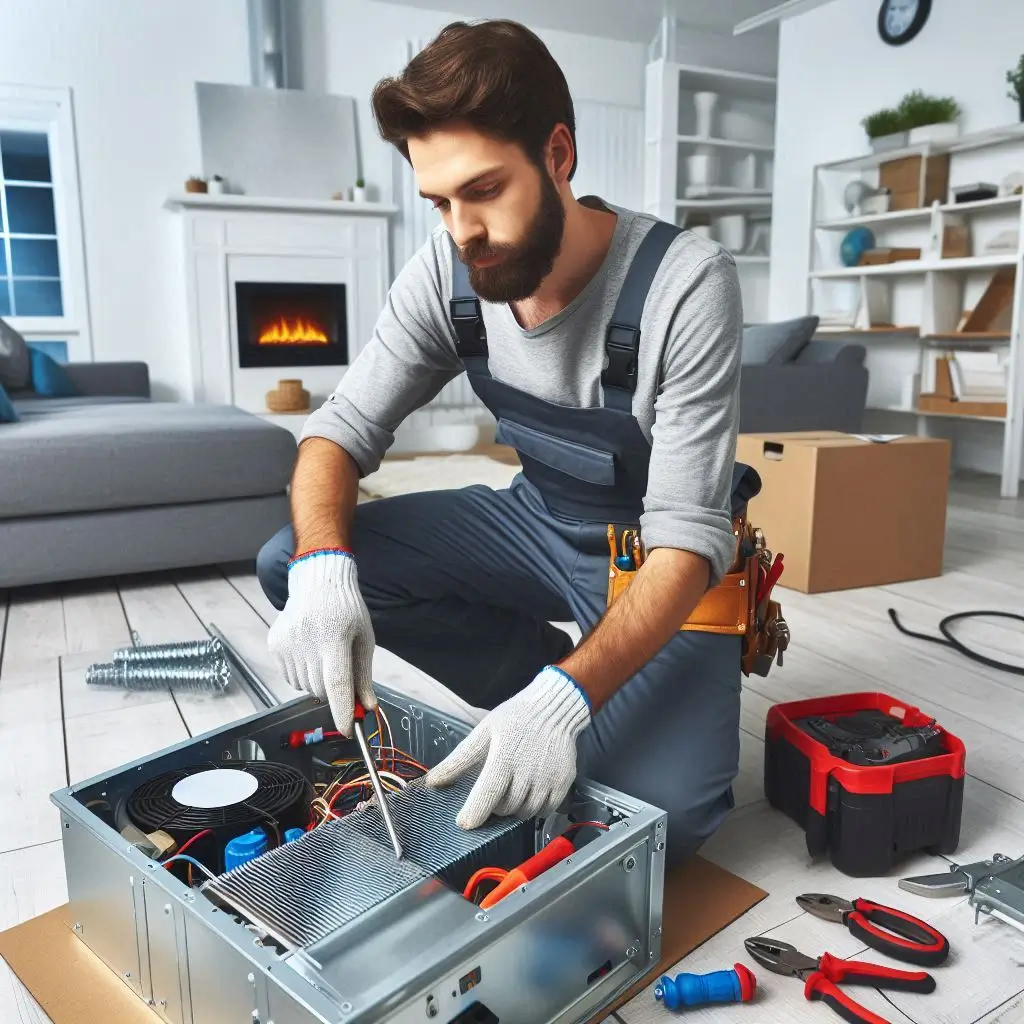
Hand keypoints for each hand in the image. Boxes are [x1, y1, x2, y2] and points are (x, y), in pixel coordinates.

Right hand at [267, 548, 376, 733]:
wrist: (318, 582)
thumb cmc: (347, 610)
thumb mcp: (363, 639)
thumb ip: (364, 675)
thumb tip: (368, 708)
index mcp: (333, 638)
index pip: (336, 683)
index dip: (342, 709)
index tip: (348, 729)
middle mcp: (306, 641)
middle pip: (321, 690)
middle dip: (333, 690)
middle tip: (340, 668)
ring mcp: (286, 644)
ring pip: (304, 687)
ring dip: (317, 681)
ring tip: (323, 652)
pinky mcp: (274, 645)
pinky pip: (290, 677)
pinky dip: (302, 673)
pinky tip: (308, 650)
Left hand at [425, 665, 590, 827]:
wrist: (553, 708)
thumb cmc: (514, 719)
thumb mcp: (483, 733)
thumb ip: (458, 760)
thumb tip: (433, 782)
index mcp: (504, 758)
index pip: (488, 795)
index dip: (474, 814)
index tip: (464, 822)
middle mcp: (527, 773)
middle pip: (505, 808)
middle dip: (495, 805)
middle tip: (495, 789)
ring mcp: (548, 780)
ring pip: (525, 813)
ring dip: (515, 808)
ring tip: (512, 788)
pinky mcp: (563, 784)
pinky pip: (545, 810)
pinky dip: (535, 807)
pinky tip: (530, 791)